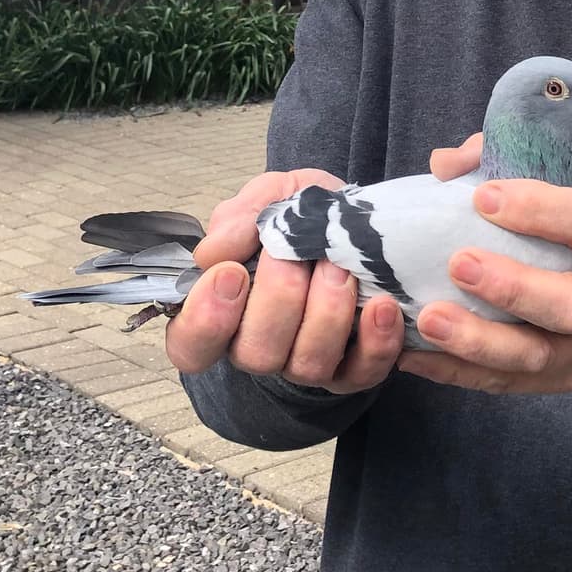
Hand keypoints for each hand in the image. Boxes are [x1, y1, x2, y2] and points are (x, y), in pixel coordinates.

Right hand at [165, 167, 403, 392]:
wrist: (361, 223)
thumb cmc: (304, 217)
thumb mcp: (272, 198)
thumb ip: (240, 216)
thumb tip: (214, 252)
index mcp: (223, 313)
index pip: (190, 345)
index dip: (205, 319)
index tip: (232, 273)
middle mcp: (260, 347)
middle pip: (254, 354)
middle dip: (279, 299)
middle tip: (296, 255)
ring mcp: (307, 362)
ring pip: (307, 365)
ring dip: (326, 313)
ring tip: (342, 268)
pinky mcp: (355, 368)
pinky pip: (362, 373)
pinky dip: (375, 342)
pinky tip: (381, 305)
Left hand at [405, 133, 571, 394]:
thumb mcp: (566, 189)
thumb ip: (508, 164)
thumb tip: (445, 165)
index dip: (540, 210)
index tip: (482, 197)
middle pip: (571, 305)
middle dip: (512, 287)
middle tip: (457, 263)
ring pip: (535, 355)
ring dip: (477, 339)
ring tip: (427, 318)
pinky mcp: (558, 381)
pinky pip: (503, 383)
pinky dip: (455, 370)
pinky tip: (413, 352)